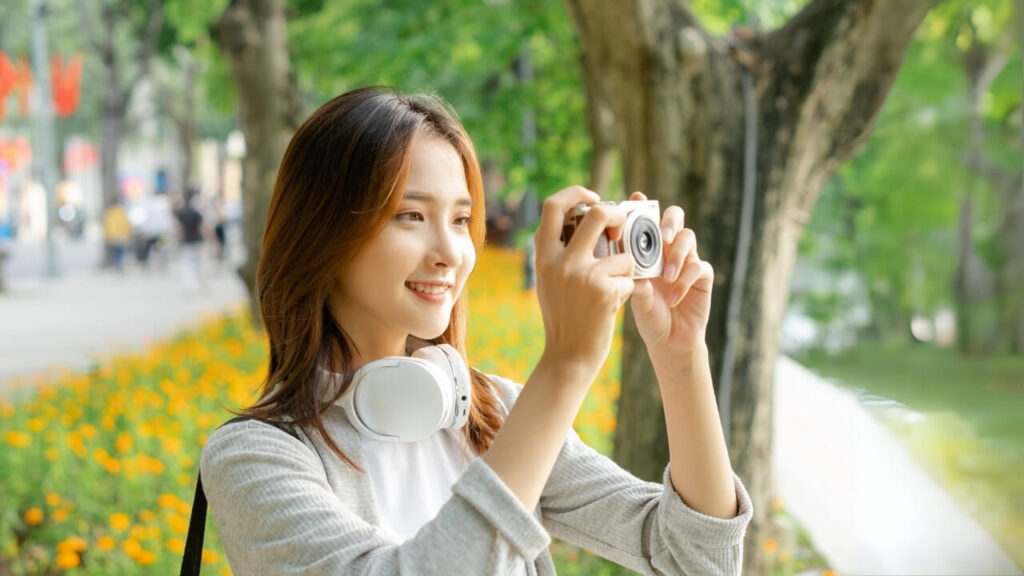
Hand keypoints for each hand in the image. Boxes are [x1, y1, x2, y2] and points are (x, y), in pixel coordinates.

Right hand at [534, 186, 635, 372]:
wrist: (568, 355)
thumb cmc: (564, 316)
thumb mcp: (551, 279)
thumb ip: (562, 250)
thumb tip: (587, 215)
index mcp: (544, 255)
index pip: (553, 205)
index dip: (577, 193)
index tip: (594, 198)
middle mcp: (560, 261)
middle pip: (598, 213)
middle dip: (618, 215)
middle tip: (623, 226)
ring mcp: (583, 275)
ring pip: (623, 253)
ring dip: (626, 269)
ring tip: (613, 288)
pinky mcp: (604, 291)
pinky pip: (630, 278)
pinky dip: (627, 290)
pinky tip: (613, 306)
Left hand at [627, 191, 713, 356]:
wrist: (669, 342)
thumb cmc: (649, 317)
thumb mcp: (636, 299)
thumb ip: (635, 282)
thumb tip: (633, 269)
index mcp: (648, 250)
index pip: (647, 221)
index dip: (643, 207)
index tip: (636, 198)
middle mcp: (669, 249)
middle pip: (675, 217)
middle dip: (669, 221)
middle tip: (663, 236)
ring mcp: (687, 260)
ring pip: (689, 238)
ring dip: (676, 256)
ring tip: (665, 277)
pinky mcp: (703, 276)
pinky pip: (699, 267)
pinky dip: (685, 281)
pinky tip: (674, 298)